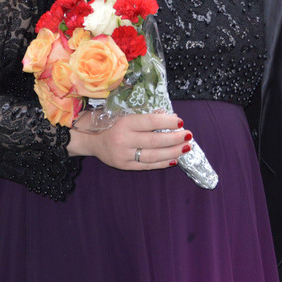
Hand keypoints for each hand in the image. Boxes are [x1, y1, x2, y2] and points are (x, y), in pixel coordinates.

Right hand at [67, 111, 191, 169]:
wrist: (93, 141)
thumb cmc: (114, 124)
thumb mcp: (127, 115)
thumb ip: (147, 116)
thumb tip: (171, 117)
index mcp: (125, 123)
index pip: (150, 122)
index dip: (166, 122)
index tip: (180, 122)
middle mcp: (124, 140)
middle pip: (154, 141)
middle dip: (174, 138)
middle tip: (188, 135)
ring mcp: (124, 155)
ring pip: (152, 155)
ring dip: (172, 152)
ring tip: (185, 148)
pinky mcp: (124, 166)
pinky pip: (146, 165)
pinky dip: (162, 163)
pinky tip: (174, 159)